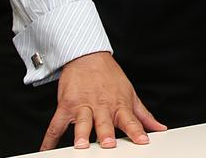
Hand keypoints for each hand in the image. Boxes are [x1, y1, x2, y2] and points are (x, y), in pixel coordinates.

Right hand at [41, 51, 165, 150]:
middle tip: (109, 145)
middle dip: (107, 133)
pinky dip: (49, 139)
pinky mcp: (67, 105)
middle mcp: (102, 106)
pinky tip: (45, 149)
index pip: (131, 120)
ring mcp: (83, 106)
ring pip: (82, 122)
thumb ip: (143, 115)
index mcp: (119, 105)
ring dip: (82, 133)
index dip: (137, 132)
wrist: (89, 57)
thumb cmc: (110, 78)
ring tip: (81, 145)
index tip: (143, 141)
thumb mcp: (130, 94)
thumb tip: (160, 128)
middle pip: (105, 122)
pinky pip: (56, 125)